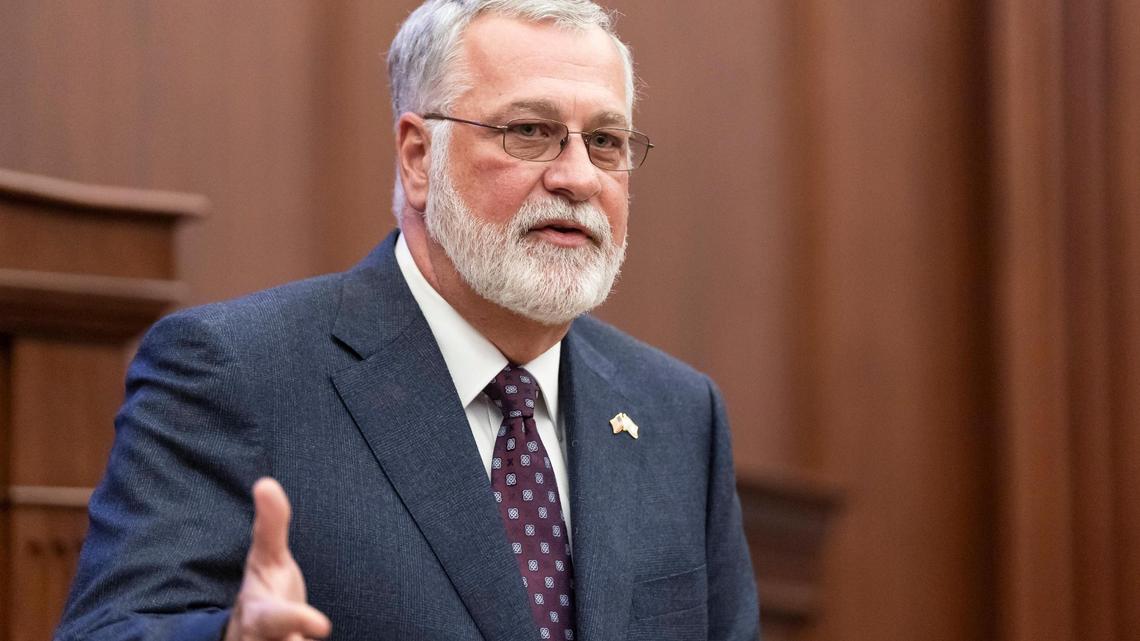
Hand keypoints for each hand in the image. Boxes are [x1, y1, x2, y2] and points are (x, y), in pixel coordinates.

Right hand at [224, 478, 331, 640]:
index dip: (297, 621)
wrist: (248, 632)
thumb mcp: (267, 560)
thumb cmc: (263, 592)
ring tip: (311, 637)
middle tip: (312, 638)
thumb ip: (270, 525)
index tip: (321, 625)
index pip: (275, 620)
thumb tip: (266, 482)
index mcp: (261, 617)